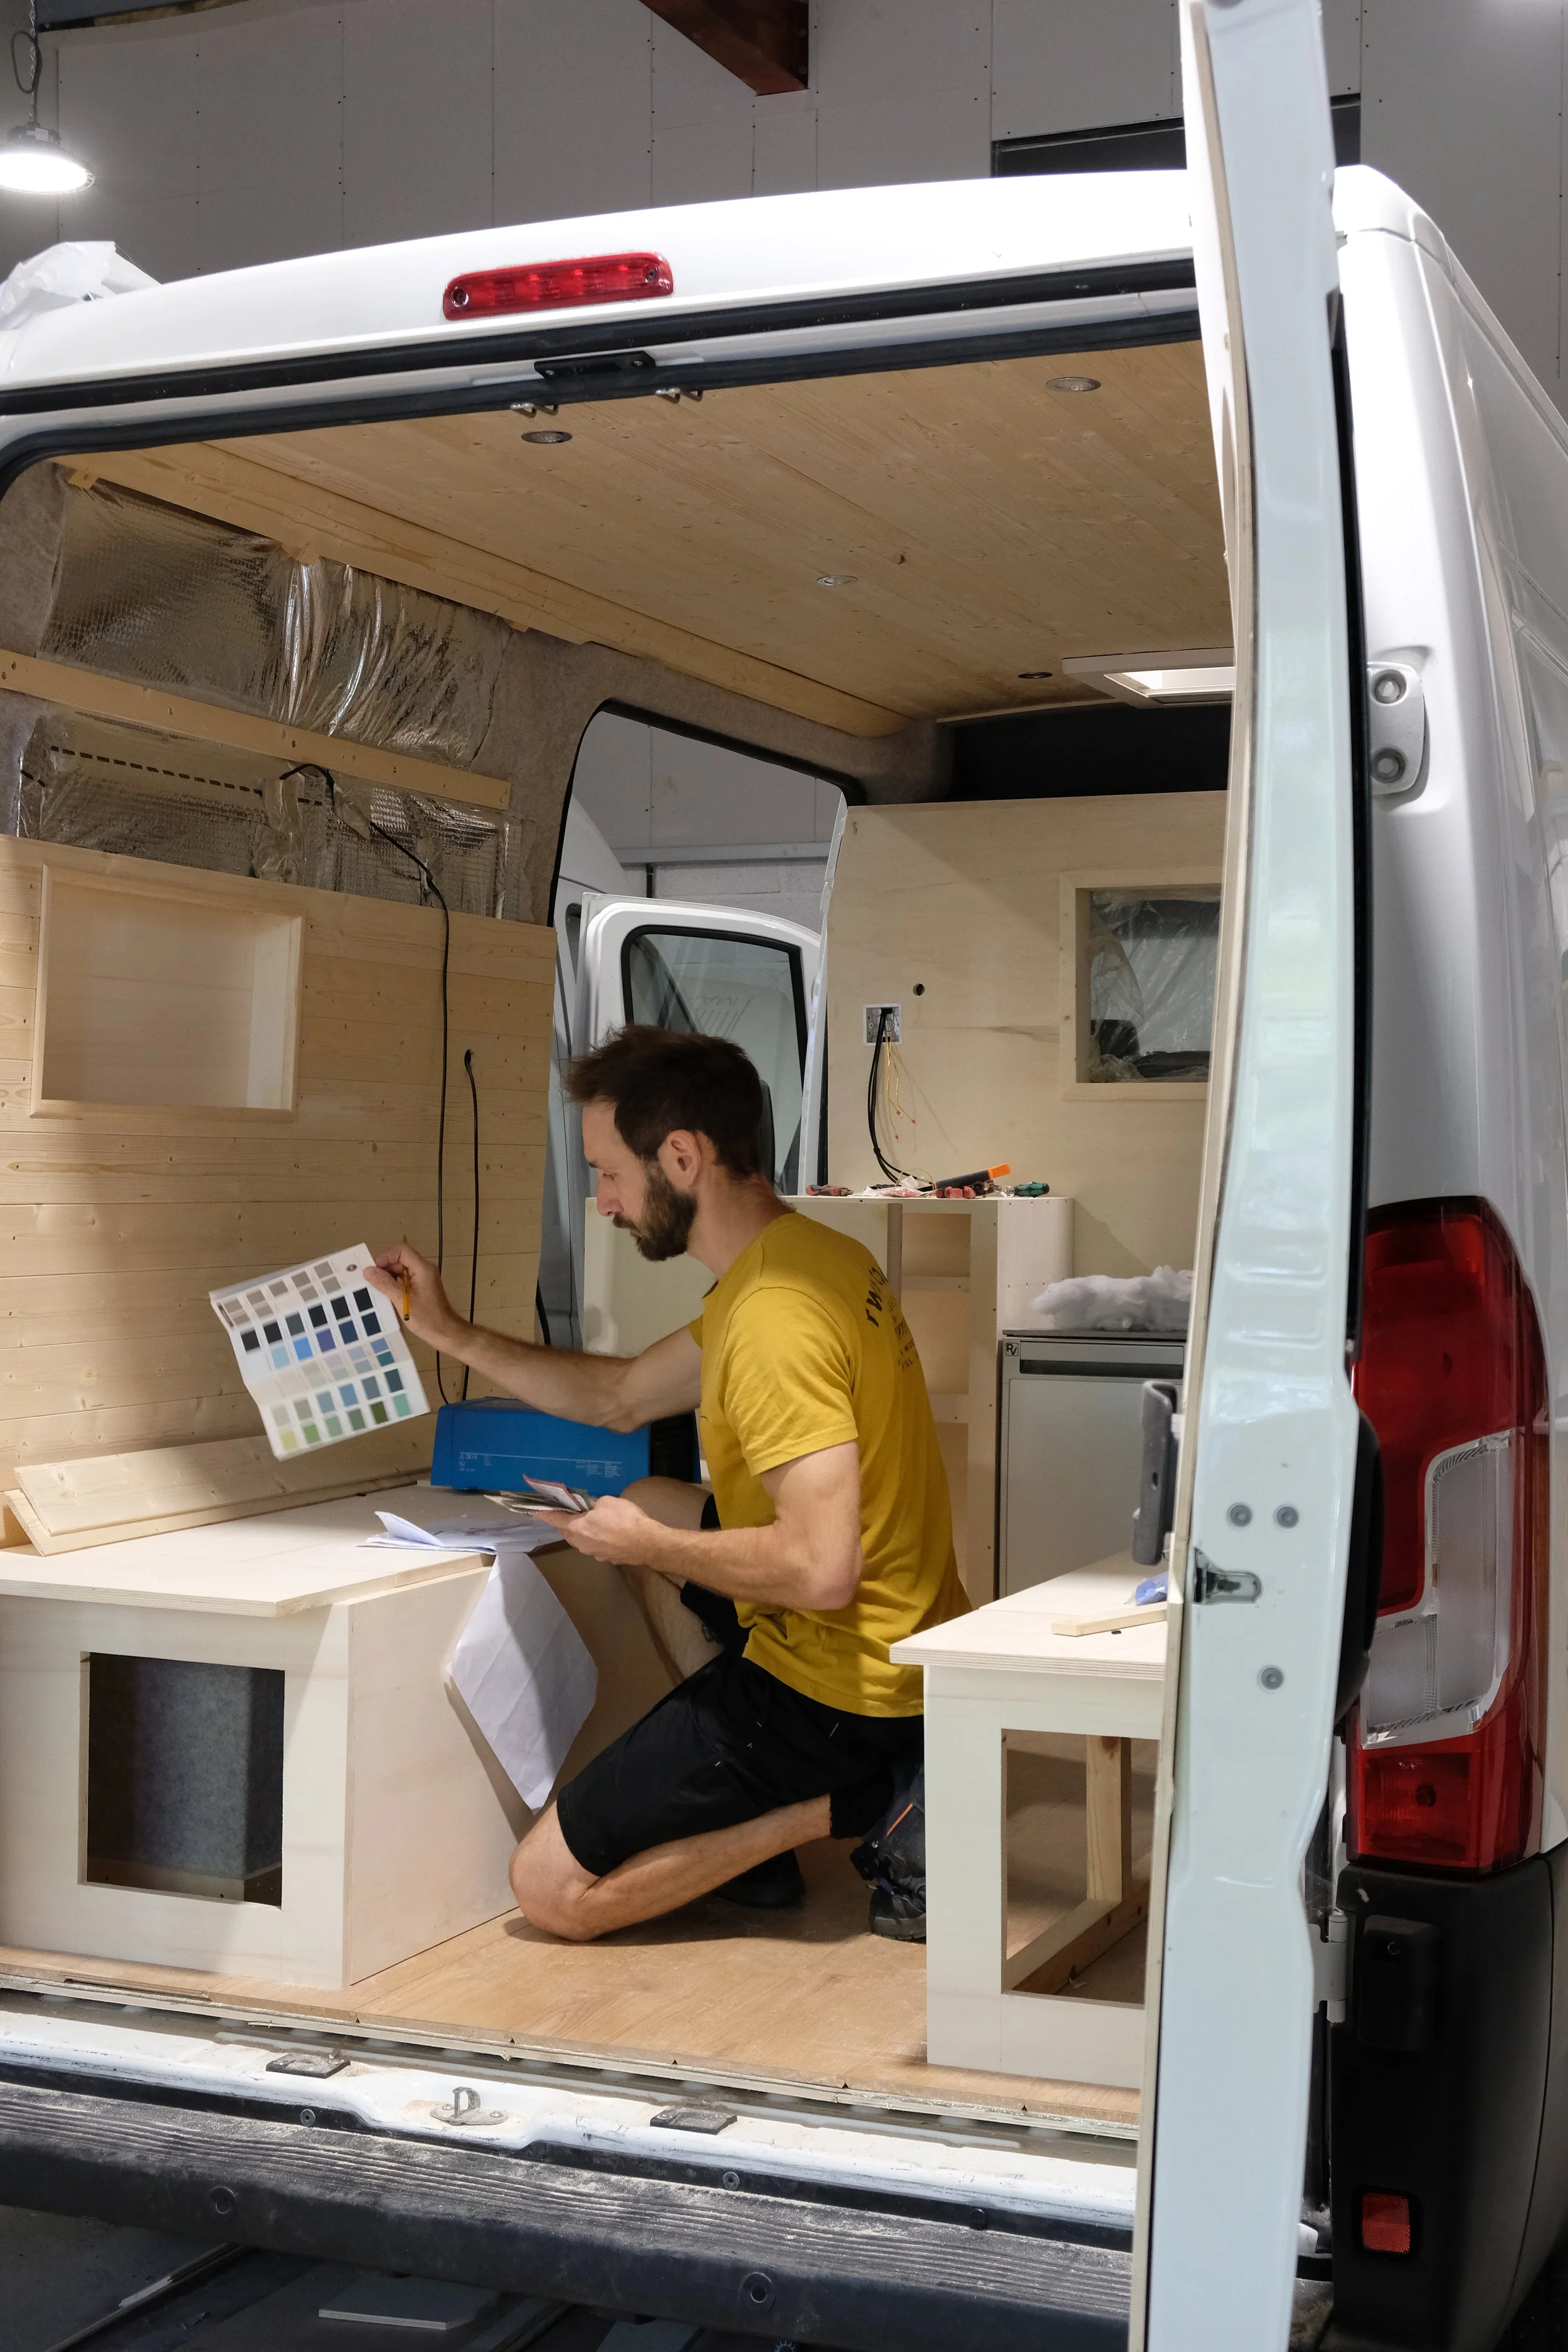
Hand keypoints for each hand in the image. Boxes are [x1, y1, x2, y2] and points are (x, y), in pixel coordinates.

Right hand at [367, 1242, 463, 1352]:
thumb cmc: (426, 1318)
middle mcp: (423, 1270)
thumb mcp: (402, 1300)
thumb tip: (368, 1271)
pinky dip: (393, 1284)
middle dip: (384, 1267)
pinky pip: (404, 1280)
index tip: (372, 1269)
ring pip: (401, 1270)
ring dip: (387, 1276)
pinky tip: (383, 1294)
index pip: (401, 1251)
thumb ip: (385, 1284)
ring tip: (373, 1287)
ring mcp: (423, 1279)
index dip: (385, 1257)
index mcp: (422, 1268)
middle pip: (400, 1259)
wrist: (445, 1333)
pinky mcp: (421, 1288)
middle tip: (369, 1280)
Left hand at [541, 1493, 660, 1566]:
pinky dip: (598, 1539)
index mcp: (578, 1528)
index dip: (545, 1514)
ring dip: (583, 1532)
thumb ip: (594, 1505)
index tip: (535, 1512)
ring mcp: (595, 1554)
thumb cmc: (625, 1519)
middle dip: (567, 1523)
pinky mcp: (607, 1558)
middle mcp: (582, 1544)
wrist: (647, 1543)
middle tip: (573, 1512)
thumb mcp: (607, 1502)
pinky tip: (610, 1533)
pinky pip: (596, 1546)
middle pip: (568, 1533)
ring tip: (594, 1521)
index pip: (555, 1520)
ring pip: (582, 1541)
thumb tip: (593, 1509)